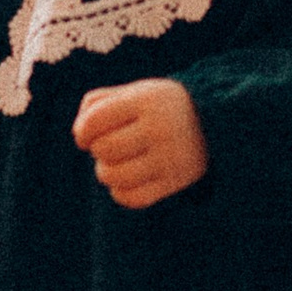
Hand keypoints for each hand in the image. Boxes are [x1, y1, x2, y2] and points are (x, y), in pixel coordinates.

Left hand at [72, 78, 208, 209]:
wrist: (212, 121)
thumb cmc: (158, 106)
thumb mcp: (133, 92)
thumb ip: (97, 103)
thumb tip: (79, 133)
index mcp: (146, 100)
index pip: (95, 121)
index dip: (82, 132)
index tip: (85, 136)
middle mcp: (160, 128)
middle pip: (105, 149)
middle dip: (97, 150)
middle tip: (107, 146)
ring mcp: (170, 157)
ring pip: (115, 177)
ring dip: (106, 172)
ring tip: (114, 164)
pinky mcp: (176, 181)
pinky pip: (133, 198)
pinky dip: (120, 193)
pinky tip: (125, 181)